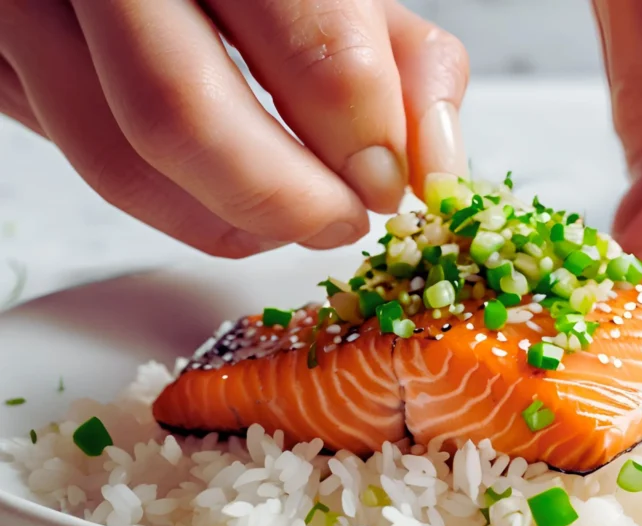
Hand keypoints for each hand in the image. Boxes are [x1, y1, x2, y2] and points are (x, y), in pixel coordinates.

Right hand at [0, 0, 468, 256]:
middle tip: (340, 220)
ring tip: (289, 214)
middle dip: (285, 201)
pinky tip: (223, 188)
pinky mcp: (5, 69)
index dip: (364, 138)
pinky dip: (175, 205)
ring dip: (227, 222)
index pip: (313, 47)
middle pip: (184, 117)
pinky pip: (89, 166)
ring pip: (121, 165)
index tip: (388, 182)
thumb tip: (432, 164)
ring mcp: (32, 14)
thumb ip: (400, 63)